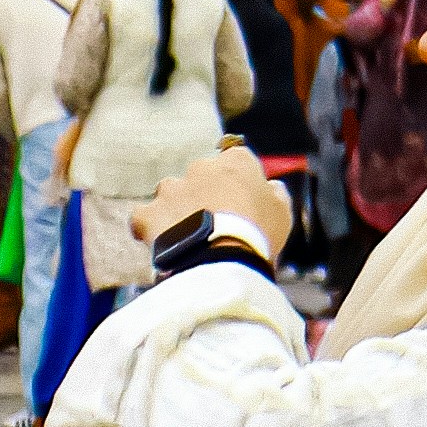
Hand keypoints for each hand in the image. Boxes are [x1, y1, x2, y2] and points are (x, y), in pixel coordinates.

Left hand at [136, 148, 284, 250]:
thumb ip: (276, 193)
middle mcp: (200, 168)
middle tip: (215, 225)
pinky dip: (151, 227)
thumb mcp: (282, 214)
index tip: (240, 205)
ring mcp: (172, 189)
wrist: (222, 263)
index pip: (236, 162)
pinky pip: (144, 217)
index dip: (237, 184)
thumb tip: (272, 186)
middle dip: (205, 196)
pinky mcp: (149, 213)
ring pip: (171, 194)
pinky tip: (161, 243)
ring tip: (189, 237)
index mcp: (236, 162)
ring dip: (177, 210)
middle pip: (201, 177)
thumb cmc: (257, 236)